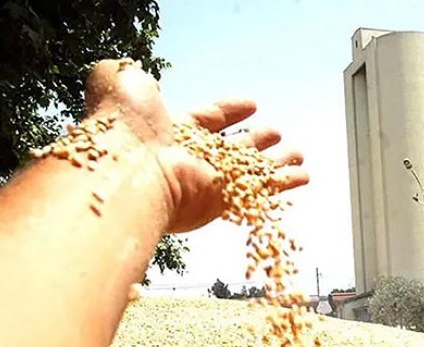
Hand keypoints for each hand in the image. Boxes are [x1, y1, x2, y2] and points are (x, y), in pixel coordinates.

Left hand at [83, 59, 307, 232]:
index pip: (207, 118)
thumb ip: (124, 74)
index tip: (252, 104)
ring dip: (276, 162)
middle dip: (256, 141)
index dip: (230, 111)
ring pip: (251, 170)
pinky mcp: (223, 200)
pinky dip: (284, 183)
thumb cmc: (121, 128)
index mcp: (171, 130)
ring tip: (298, 155)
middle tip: (277, 133)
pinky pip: (261, 189)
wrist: (125, 170)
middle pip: (232, 148)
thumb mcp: (119, 82)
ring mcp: (208, 181)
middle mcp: (191, 157)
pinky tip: (304, 177)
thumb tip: (125, 69)